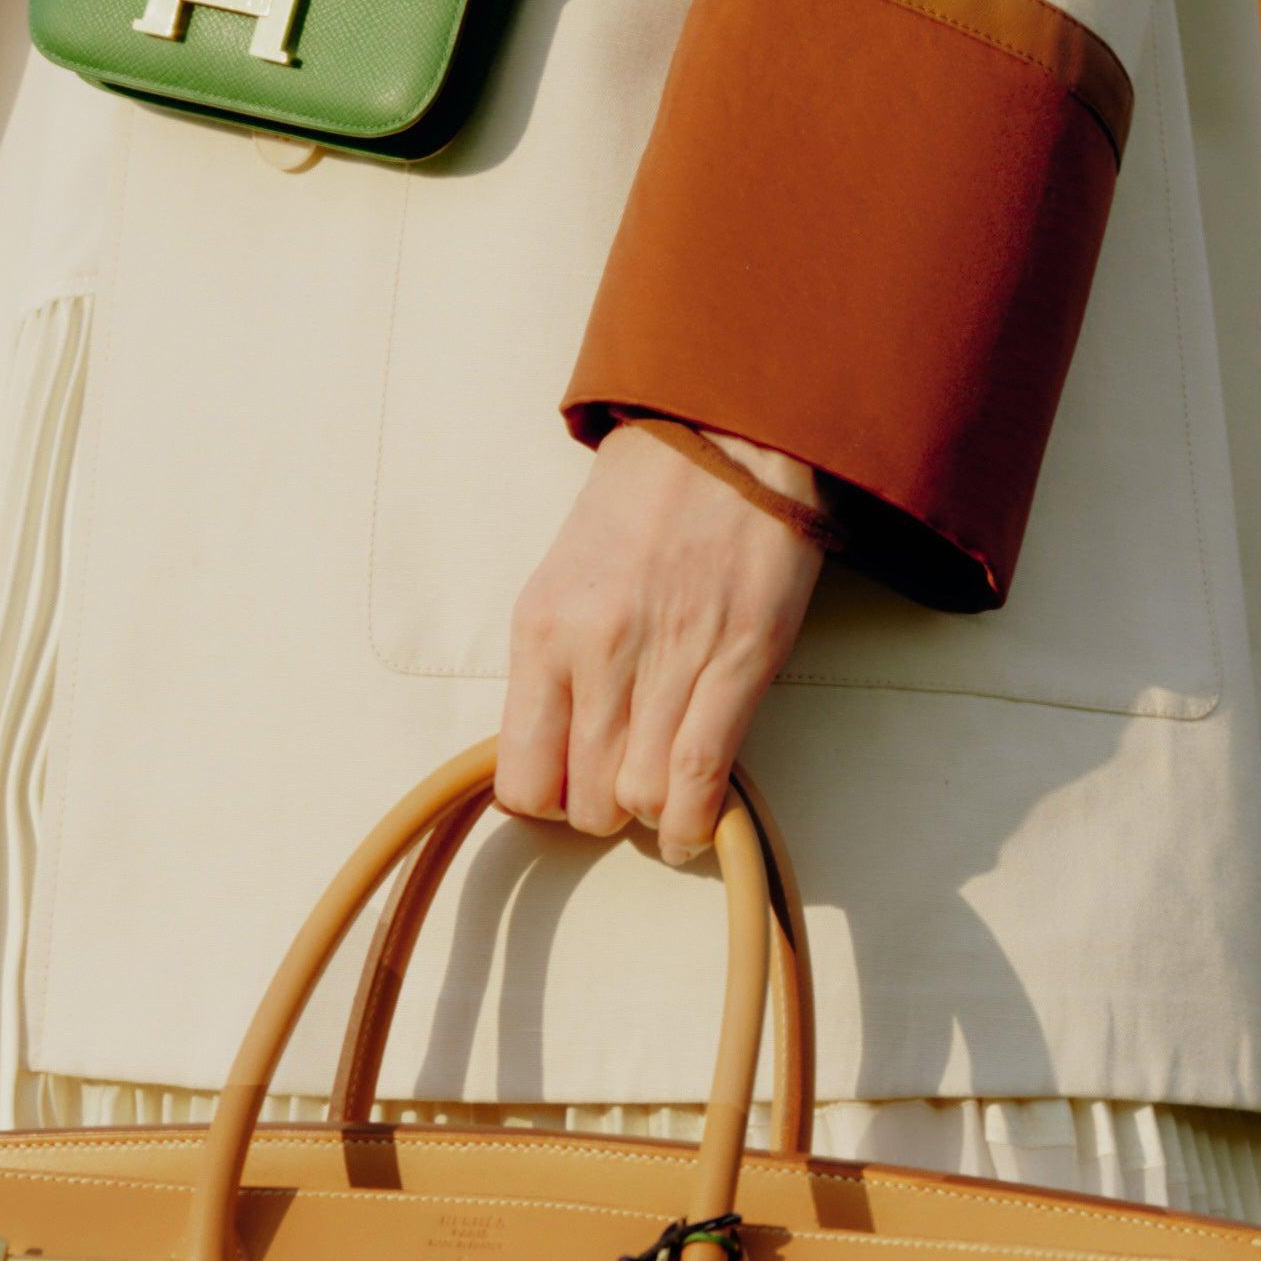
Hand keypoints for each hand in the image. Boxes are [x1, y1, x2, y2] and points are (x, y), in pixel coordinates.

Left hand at [499, 429, 825, 864]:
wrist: (724, 433)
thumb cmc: (644, 498)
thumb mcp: (565, 574)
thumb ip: (556, 661)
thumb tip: (557, 746)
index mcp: (542, 628)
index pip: (521, 777)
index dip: (547, 800)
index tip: (569, 787)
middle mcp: (596, 653)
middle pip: (585, 800)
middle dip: (604, 810)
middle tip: (623, 784)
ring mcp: (669, 661)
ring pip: (641, 800)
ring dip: (651, 816)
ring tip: (662, 805)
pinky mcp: (738, 661)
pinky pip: (700, 777)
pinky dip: (693, 822)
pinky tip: (691, 828)